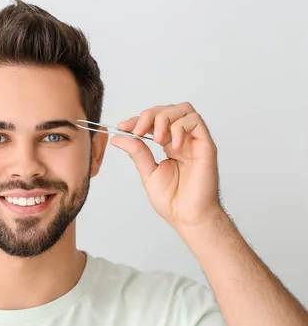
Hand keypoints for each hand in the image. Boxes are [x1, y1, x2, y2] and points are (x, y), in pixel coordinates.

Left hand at [110, 102, 223, 229]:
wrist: (187, 216)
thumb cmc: (173, 200)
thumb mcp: (147, 171)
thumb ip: (136, 151)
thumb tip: (118, 137)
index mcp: (168, 144)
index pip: (153, 121)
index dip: (137, 119)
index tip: (122, 127)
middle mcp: (182, 139)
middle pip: (167, 109)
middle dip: (149, 115)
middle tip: (137, 130)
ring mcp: (194, 141)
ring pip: (183, 109)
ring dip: (164, 118)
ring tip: (156, 138)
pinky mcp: (206, 145)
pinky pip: (195, 121)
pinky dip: (180, 128)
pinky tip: (173, 146)